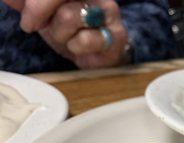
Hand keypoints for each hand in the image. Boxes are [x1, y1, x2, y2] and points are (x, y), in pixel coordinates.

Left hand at [5, 0, 128, 68]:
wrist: (100, 55)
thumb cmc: (73, 30)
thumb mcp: (45, 14)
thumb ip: (26, 3)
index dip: (37, 2)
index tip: (27, 17)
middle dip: (39, 11)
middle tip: (32, 26)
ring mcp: (108, 13)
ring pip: (70, 16)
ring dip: (59, 33)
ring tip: (65, 39)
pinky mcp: (116, 36)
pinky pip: (85, 39)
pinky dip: (75, 47)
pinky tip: (79, 49)